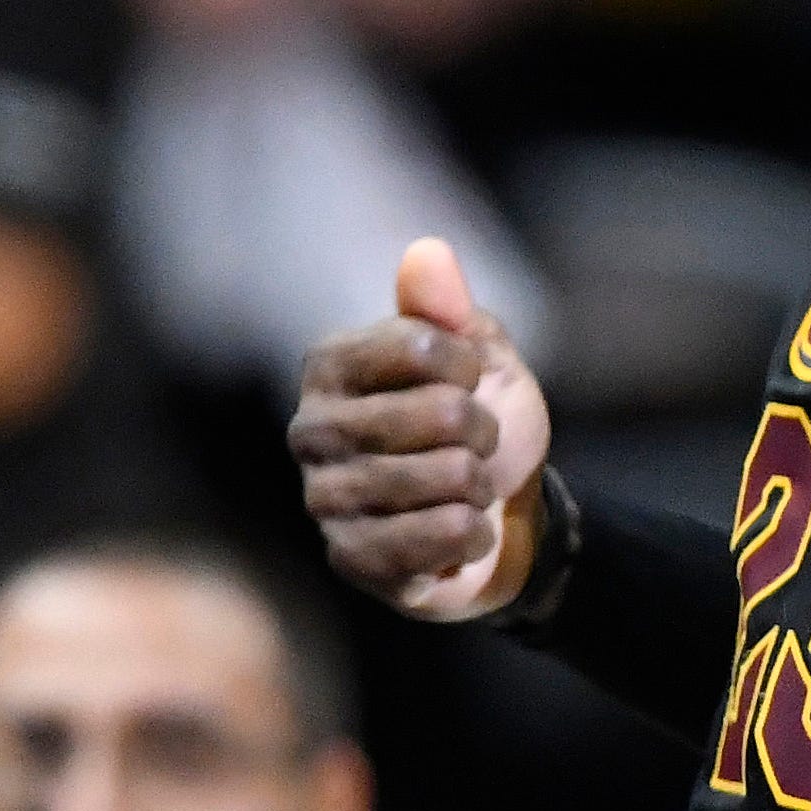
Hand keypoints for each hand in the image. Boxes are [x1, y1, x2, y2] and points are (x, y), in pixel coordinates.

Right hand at [289, 239, 553, 620]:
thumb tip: (426, 250)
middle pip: (440, 414)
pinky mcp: (350, 559)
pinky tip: (460, 530)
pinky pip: (440, 537)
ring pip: (449, 478)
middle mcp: (312, 430)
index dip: (469, 364)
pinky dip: (472, 532)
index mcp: (330, 366)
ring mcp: (325, 500)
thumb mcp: (479, 355)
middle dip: (484, 431)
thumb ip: (449, 307)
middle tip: (473, 444)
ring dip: (479, 485)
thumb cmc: (477, 420)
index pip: (420, 343)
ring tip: (464, 488)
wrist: (498, 513)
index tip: (468, 379)